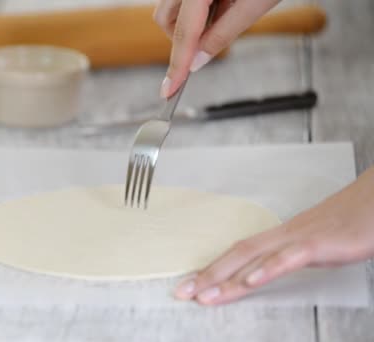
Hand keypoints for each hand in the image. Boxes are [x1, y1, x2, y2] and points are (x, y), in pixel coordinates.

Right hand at [154, 0, 281, 97]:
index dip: (177, 65)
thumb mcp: (255, 4)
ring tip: (222, 15)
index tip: (169, 89)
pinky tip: (220, 3)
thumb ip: (223, 35)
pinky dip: (194, 10)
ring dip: (187, 24)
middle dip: (180, 40)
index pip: (183, 34)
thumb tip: (198, 62)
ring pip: (169, 8)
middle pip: (164, 19)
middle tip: (204, 50)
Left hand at [173, 166, 373, 304]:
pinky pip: (288, 258)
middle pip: (237, 254)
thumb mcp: (316, 245)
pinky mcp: (318, 244)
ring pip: (254, 257)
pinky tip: (249, 282)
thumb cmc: (351, 222)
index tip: (193, 283)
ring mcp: (298, 238)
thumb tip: (272, 269)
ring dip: (226, 277)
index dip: (213, 268)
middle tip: (182, 292)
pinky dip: (267, 269)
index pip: (239, 253)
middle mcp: (283, 235)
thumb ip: (292, 257)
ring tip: (203, 293)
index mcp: (281, 236)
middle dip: (207, 275)